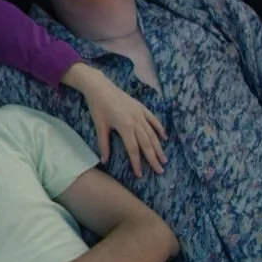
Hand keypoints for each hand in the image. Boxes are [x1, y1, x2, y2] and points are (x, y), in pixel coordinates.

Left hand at [63, 63, 167, 178]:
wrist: (100, 86)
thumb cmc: (98, 107)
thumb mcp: (99, 126)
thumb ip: (103, 144)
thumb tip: (104, 161)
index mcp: (125, 126)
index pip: (133, 149)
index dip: (137, 163)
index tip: (140, 174)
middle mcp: (136, 121)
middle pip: (147, 144)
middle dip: (153, 158)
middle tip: (160, 171)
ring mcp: (140, 113)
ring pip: (152, 134)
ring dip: (159, 147)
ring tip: (164, 159)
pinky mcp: (141, 107)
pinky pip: (153, 120)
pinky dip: (159, 129)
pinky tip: (164, 138)